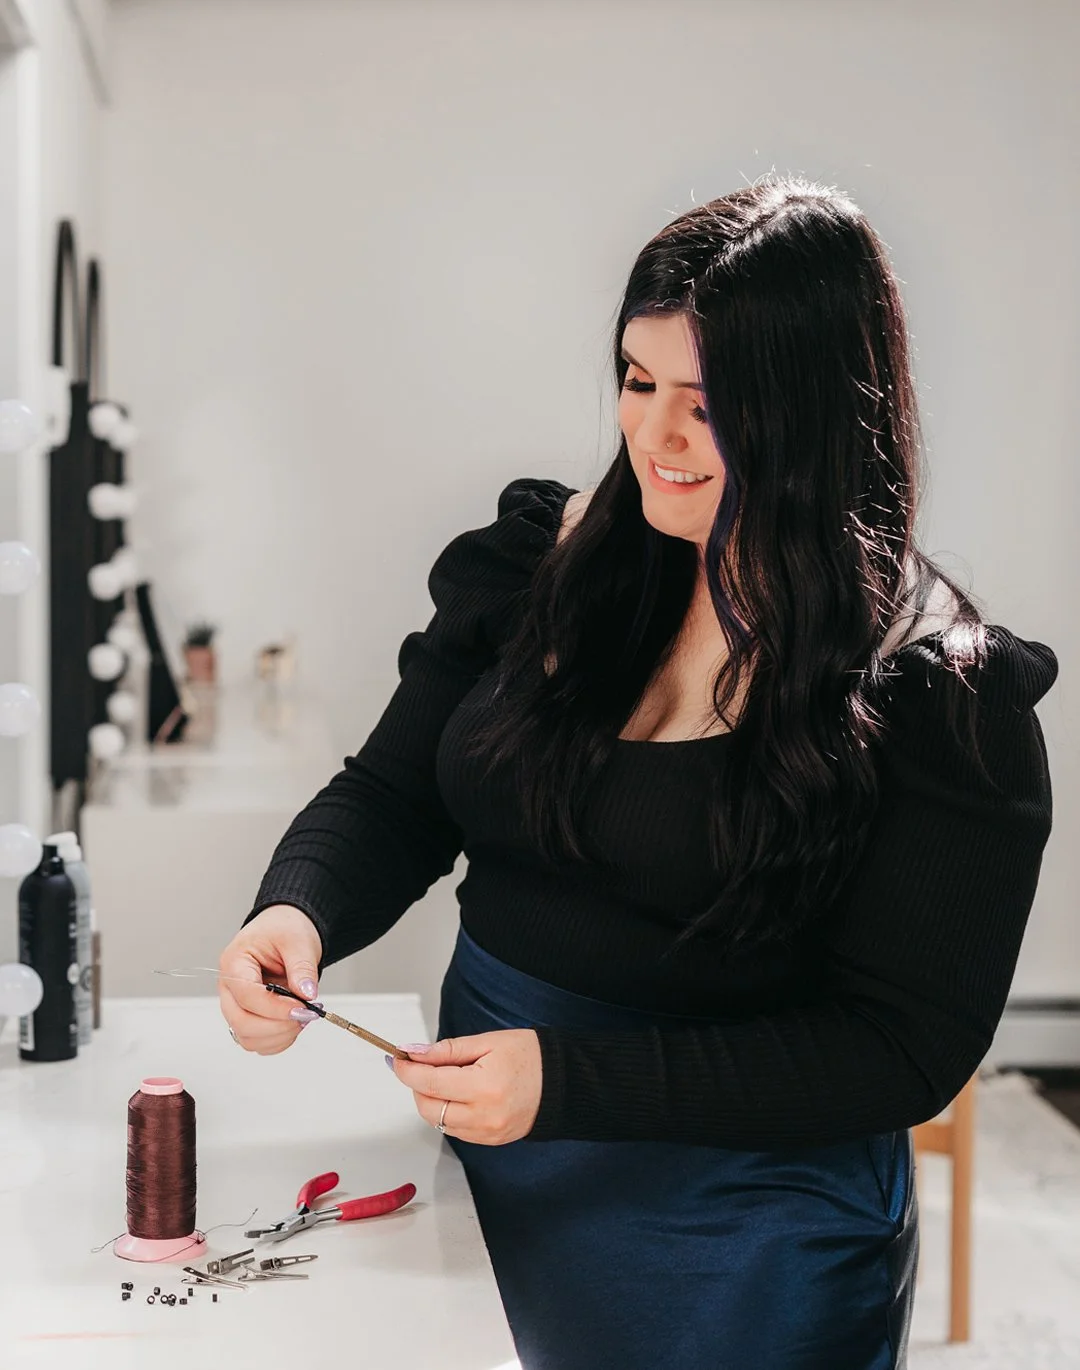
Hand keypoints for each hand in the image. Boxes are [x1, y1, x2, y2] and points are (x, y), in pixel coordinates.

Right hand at [218, 904, 323, 1054]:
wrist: (284, 928)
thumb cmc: (284, 929)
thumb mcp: (298, 941)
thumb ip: (302, 968)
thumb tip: (307, 995)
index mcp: (234, 962)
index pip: (246, 995)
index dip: (275, 1008)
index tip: (303, 1008)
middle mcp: (229, 987)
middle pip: (241, 1022)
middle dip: (277, 1026)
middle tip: (306, 1015)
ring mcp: (236, 1004)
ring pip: (247, 1037)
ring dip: (278, 1036)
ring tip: (303, 1017)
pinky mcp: (248, 1016)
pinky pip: (256, 1041)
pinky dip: (277, 1040)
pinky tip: (294, 1023)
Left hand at [388, 1030, 542, 1145]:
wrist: (564, 1082)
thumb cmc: (531, 1056)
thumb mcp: (488, 1042)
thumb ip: (448, 1050)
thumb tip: (414, 1053)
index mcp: (483, 1087)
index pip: (429, 1082)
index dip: (407, 1070)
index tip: (396, 1058)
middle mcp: (483, 1116)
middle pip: (428, 1107)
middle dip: (416, 1086)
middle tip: (419, 1065)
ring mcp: (486, 1133)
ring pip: (438, 1122)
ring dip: (430, 1100)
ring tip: (443, 1078)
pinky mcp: (490, 1141)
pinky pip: (454, 1129)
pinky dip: (447, 1112)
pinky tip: (458, 1094)